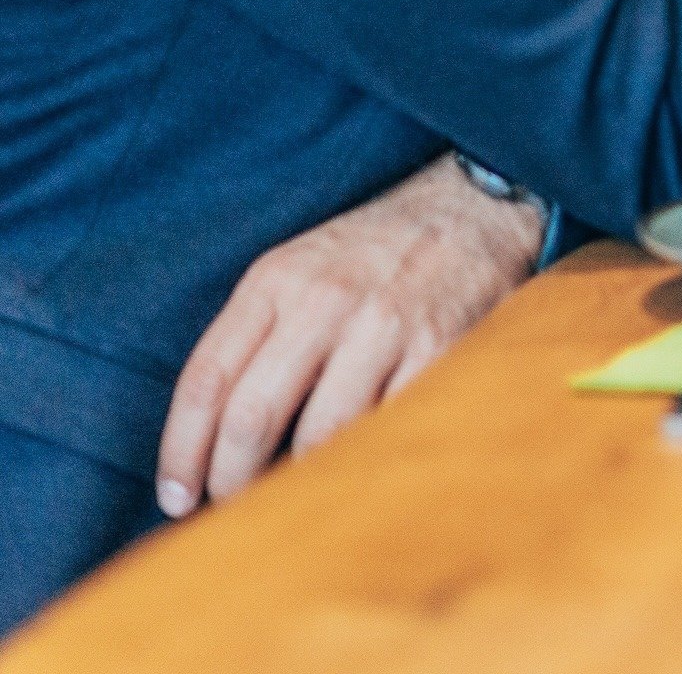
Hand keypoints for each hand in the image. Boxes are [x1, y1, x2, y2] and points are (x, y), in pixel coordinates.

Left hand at [156, 154, 539, 517]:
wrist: (472, 205)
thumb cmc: (372, 251)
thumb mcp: (298, 267)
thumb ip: (256, 335)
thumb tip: (216, 435)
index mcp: (276, 280)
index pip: (206, 381)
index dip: (181, 451)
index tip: (176, 496)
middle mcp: (324, 301)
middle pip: (252, 416)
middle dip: (230, 478)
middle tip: (229, 508)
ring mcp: (384, 326)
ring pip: (319, 434)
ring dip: (298, 481)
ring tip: (292, 497)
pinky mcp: (438, 347)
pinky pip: (387, 426)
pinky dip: (364, 459)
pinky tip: (354, 471)